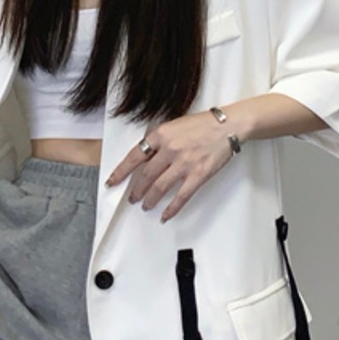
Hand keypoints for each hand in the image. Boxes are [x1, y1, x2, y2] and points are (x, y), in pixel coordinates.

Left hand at [105, 110, 236, 222]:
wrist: (226, 126)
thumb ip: (158, 140)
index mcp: (160, 135)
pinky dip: (171, 208)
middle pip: (145, 176)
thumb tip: (144, 157)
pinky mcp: (198, 175)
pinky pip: (181, 196)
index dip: (120, 172)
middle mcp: (169, 149)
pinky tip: (165, 215)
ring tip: (146, 206)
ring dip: (150, 200)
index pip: (134, 157)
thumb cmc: (201, 125)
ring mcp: (184, 163)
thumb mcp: (173, 125)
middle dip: (136, 190)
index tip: (112, 181)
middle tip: (133, 198)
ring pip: (159, 188)